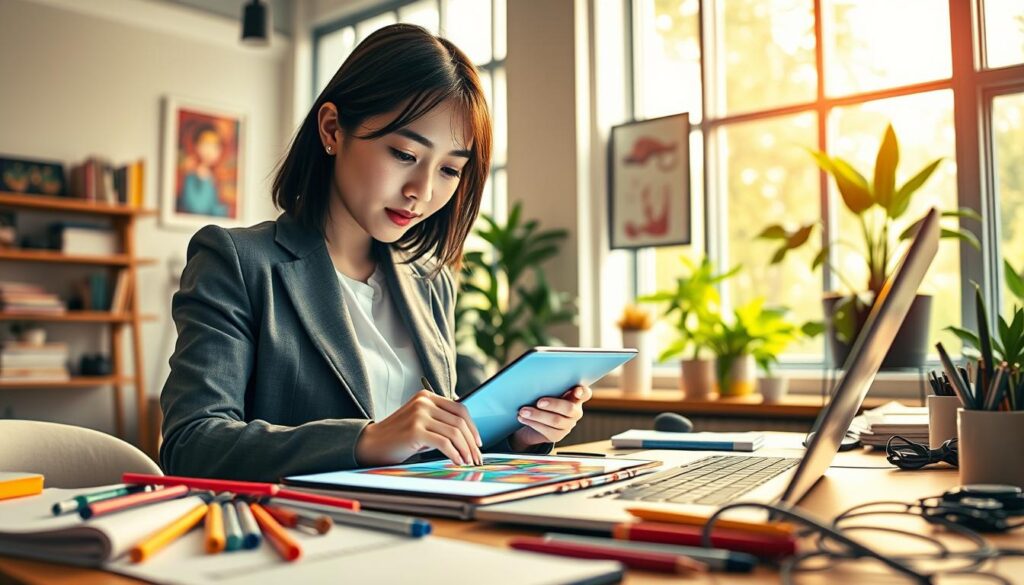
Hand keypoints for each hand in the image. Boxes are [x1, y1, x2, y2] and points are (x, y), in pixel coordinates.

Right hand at [355, 390, 482, 466]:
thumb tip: (469, 435)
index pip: (459, 409)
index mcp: (427, 396)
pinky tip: (457, 462)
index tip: (477, 443)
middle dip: (471, 442)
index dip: (472, 427)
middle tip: (477, 457)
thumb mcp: (421, 422)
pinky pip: (444, 443)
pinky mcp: (415, 430)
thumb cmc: (399, 436)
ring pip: (454, 433)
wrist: (372, 444)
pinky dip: (454, 454)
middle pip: (459, 422)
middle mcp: (424, 402)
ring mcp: (419, 415)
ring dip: (465, 450)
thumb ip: (440, 421)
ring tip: (468, 462)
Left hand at [510, 385, 592, 449]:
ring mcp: (567, 425)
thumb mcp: (546, 391)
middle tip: (539, 402)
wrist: (532, 420)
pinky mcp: (558, 436)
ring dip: (537, 415)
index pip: (585, 394)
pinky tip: (522, 418)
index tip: (576, 391)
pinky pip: (547, 430)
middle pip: (568, 408)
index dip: (582, 392)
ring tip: (523, 410)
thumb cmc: (541, 399)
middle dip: (553, 404)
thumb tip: (534, 379)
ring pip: (555, 421)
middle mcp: (575, 412)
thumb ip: (548, 386)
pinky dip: (533, 423)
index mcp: (575, 397)